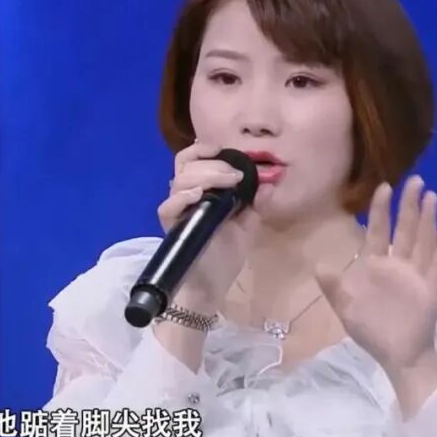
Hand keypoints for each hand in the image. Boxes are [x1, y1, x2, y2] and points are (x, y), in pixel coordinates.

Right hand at [157, 141, 259, 310]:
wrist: (212, 286)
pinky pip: (167, 206)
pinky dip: (182, 197)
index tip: (226, 151)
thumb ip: (255, 204)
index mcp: (200, 191)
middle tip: (236, 175)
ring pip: (179, 180)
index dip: (205, 149)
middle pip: (186, 164)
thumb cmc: (224, 256)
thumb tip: (268, 182)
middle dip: (214, 163)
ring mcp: (177, 212)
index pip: (192, 160)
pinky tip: (199, 195)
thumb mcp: (247, 226)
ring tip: (228, 182)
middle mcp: (184, 197)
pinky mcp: (171, 228)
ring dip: (206, 175)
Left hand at [314, 176, 436, 373]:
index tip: (385, 186)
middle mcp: (397, 264)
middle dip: (409, 205)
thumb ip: (333, 286)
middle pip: (405, 229)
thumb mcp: (345, 308)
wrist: (396, 356)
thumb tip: (319, 265)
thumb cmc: (370, 330)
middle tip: (417, 180)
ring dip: (428, 220)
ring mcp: (415, 274)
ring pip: (423, 241)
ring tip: (433, 197)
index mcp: (375, 265)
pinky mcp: (430, 288)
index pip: (378, 230)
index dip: (381, 209)